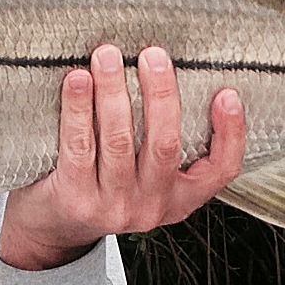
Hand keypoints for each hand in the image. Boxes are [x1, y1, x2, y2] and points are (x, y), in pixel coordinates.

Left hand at [0, 44, 245, 270]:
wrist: (53, 229)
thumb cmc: (102, 186)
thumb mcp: (145, 176)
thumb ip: (160, 140)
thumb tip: (167, 72)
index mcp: (179, 198)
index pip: (222, 170)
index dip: (231, 133)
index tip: (227, 94)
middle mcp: (151, 206)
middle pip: (165, 144)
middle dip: (161, 94)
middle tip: (152, 55)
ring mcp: (113, 206)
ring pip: (119, 141)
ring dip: (113, 92)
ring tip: (107, 56)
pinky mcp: (76, 199)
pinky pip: (79, 146)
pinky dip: (78, 108)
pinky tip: (77, 81)